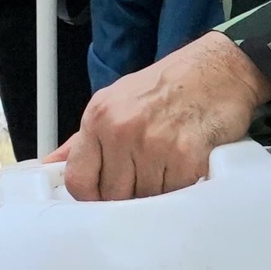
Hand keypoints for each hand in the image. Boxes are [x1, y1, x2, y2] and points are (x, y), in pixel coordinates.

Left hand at [50, 33, 270, 200]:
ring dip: (158, 191)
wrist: (219, 70)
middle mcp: (122, 130)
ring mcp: (154, 145)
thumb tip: (50, 166)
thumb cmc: (168, 86)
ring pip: (144, 200)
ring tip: (169, 164)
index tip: (105, 195)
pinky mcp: (186, 158)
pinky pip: (175, 195)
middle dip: (129, 193)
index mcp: (99, 117)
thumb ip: (83, 140)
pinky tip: (188, 165)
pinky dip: (182, 187)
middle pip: (112, 196)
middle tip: (147, 174)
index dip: (92, 196)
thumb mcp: (116, 101)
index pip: (78, 180)